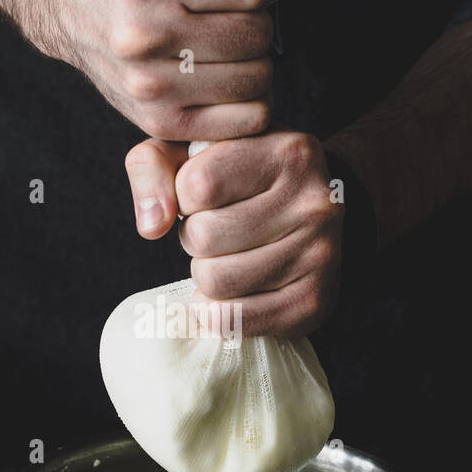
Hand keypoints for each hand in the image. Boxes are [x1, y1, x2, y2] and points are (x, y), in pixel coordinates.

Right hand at [34, 0, 272, 145]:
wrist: (68, 7)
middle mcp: (148, 34)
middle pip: (256, 36)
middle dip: (255, 26)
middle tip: (235, 23)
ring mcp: (152, 84)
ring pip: (257, 79)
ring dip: (255, 65)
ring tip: (230, 54)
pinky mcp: (158, 121)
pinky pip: (246, 119)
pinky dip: (250, 104)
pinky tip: (229, 86)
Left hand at [125, 129, 342, 336]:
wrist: (315, 217)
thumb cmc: (243, 181)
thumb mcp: (197, 154)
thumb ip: (153, 166)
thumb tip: (152, 225)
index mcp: (289, 152)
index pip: (197, 184)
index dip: (184, 197)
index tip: (207, 196)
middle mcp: (313, 202)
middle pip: (203, 236)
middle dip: (195, 237)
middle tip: (221, 231)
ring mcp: (319, 255)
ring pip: (213, 281)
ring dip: (207, 272)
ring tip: (231, 256)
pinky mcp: (312, 303)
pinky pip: (230, 319)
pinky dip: (218, 309)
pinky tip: (238, 289)